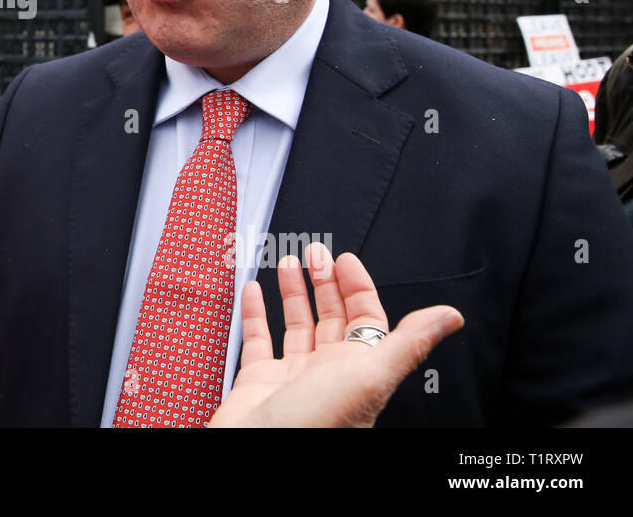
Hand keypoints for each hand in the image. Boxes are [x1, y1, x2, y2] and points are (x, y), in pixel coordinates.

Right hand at [208, 242, 463, 427]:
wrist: (258, 450)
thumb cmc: (317, 424)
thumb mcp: (371, 376)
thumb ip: (410, 343)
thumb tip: (450, 316)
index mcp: (358, 370)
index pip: (366, 319)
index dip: (358, 287)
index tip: (344, 259)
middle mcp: (328, 372)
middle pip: (331, 317)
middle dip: (325, 282)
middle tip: (315, 253)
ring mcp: (293, 376)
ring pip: (296, 325)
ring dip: (293, 292)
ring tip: (287, 263)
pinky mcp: (259, 381)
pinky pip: (258, 340)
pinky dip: (255, 312)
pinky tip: (253, 291)